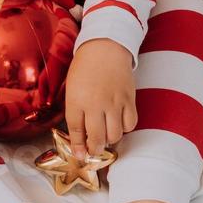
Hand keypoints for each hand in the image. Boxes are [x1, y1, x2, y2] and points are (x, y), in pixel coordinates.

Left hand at [64, 39, 136, 158]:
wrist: (105, 47)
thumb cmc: (85, 68)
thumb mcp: (72, 88)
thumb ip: (74, 112)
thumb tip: (79, 136)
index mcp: (77, 100)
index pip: (76, 131)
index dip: (77, 147)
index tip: (80, 155)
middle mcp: (95, 104)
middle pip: (96, 138)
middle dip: (94, 150)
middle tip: (93, 150)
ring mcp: (114, 102)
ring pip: (115, 135)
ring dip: (109, 140)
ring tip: (105, 134)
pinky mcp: (129, 99)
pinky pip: (130, 124)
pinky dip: (125, 128)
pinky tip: (119, 122)